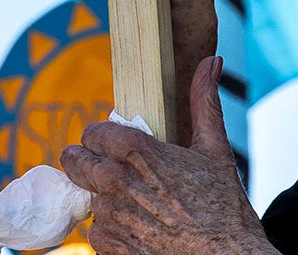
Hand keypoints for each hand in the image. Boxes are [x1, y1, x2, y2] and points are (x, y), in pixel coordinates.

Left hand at [62, 57, 271, 254]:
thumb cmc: (223, 205)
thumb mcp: (215, 148)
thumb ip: (204, 101)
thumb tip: (211, 60)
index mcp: (138, 152)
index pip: (93, 132)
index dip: (101, 135)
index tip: (110, 139)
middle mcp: (117, 184)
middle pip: (75, 162)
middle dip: (84, 159)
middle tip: (101, 162)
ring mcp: (111, 219)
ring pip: (86, 196)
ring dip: (99, 195)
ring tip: (126, 196)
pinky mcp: (111, 249)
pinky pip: (94, 231)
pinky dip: (107, 225)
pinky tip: (132, 222)